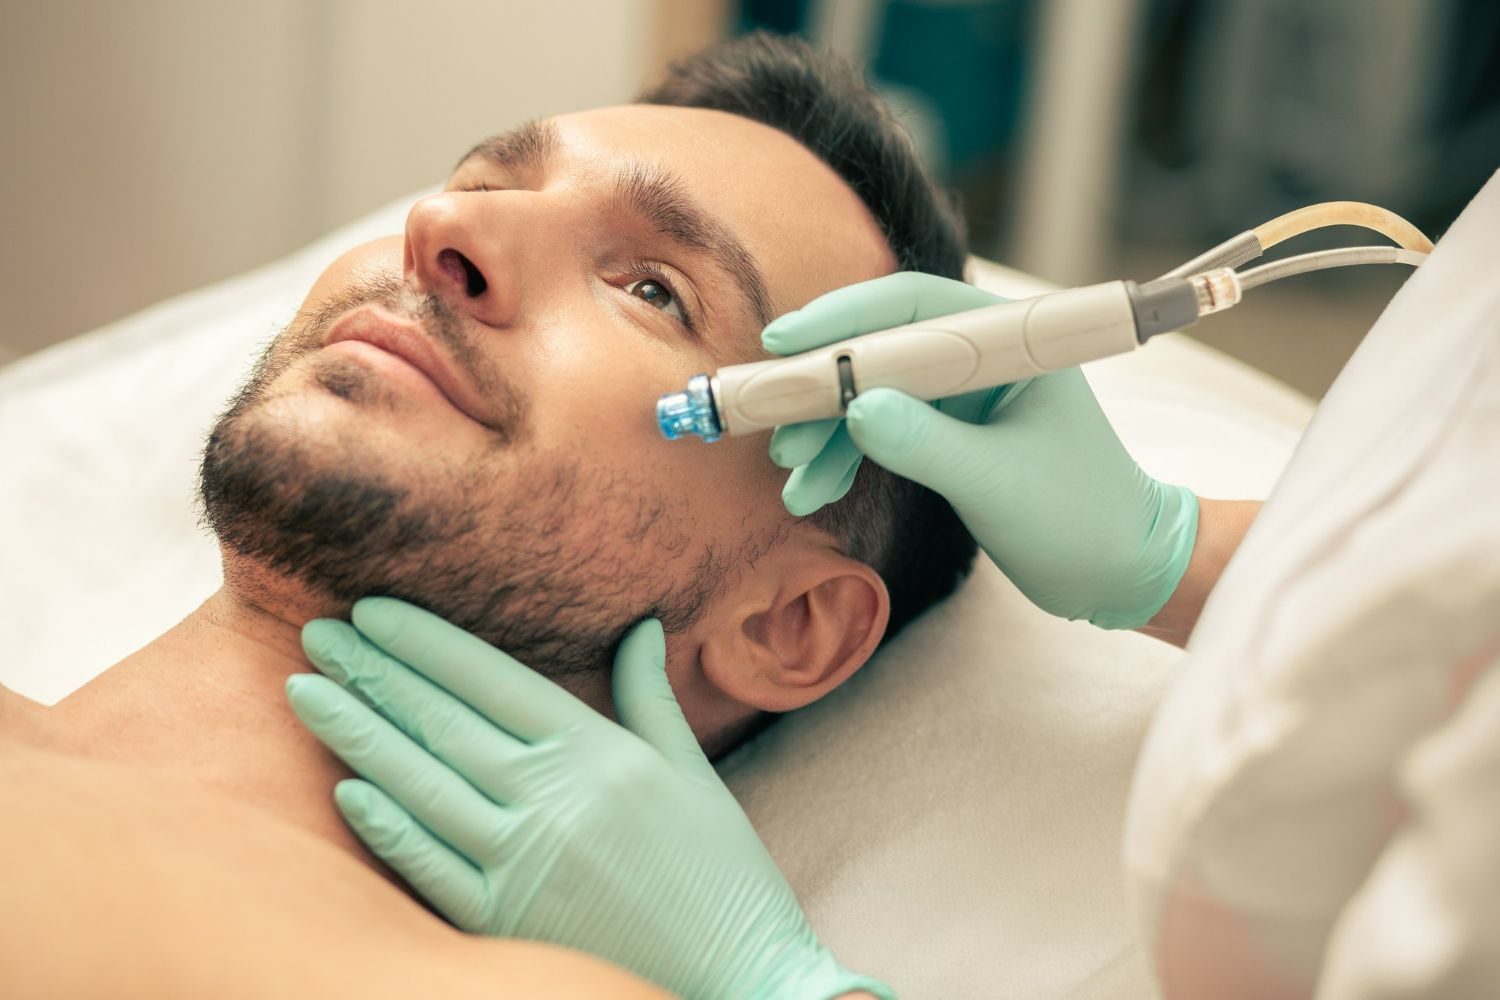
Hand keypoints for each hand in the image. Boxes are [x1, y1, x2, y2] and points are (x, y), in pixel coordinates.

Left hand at [287, 597, 891, 999]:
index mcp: (599, 752)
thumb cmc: (721, 873)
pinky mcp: (503, 921)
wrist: (737, 977)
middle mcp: (554, 798)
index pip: (490, 679)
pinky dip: (384, 825)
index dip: (425, 642)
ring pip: (419, 784)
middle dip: (373, 673)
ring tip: (304, 692)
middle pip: (442, 721)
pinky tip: (344, 788)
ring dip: (356, 733)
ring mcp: (523, 861)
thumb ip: (651, 696)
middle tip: (316, 635)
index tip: (372, 610)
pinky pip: (428, 865)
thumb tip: (643, 625)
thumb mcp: (692, 772)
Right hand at [764, 271, 1198, 629]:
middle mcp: (982, 358)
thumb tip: (854, 410)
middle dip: (822, 388)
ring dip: (826, 433)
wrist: (1120, 572)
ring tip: (789, 475)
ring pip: (873, 397)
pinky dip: (845, 459)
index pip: (913, 307)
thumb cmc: (1082, 517)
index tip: (784, 343)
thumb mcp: (997, 481)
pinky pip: (882, 433)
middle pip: (881, 350)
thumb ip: (925, 443)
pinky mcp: (948, 436)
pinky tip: (811, 489)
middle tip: (770, 419)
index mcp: (1011, 341)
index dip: (844, 318)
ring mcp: (962, 397)